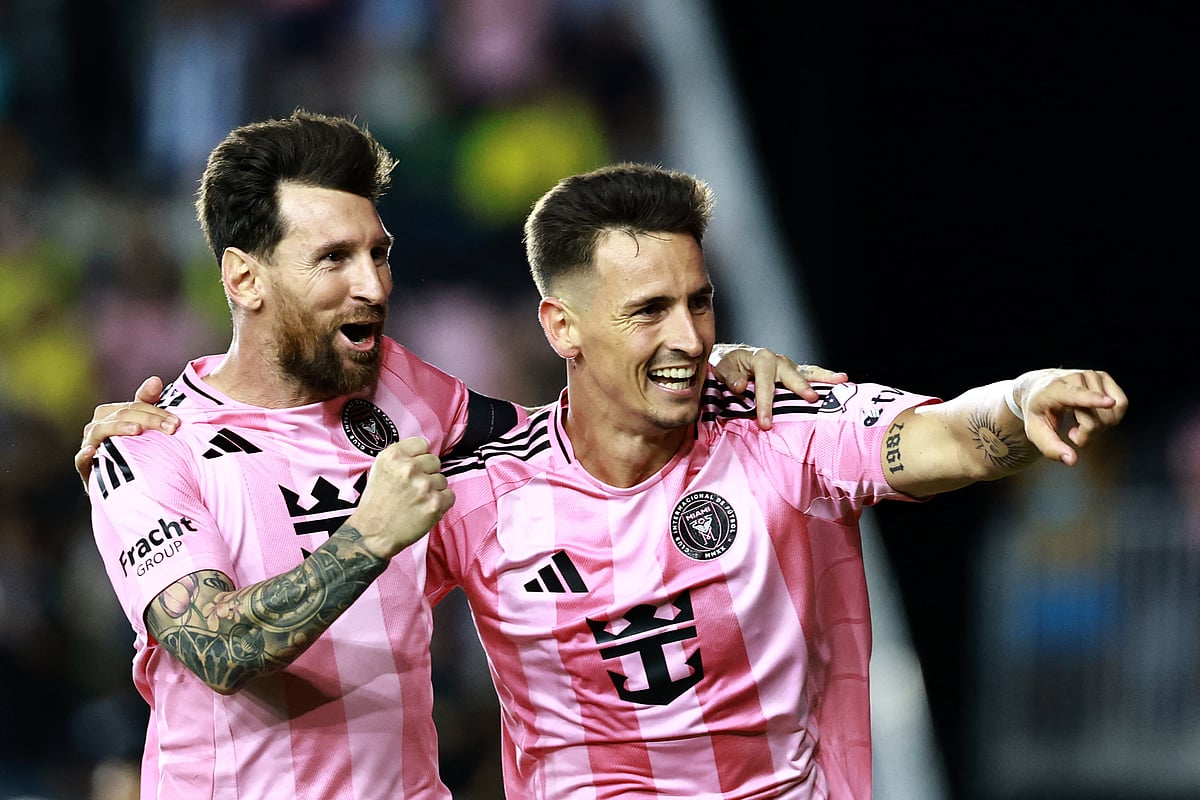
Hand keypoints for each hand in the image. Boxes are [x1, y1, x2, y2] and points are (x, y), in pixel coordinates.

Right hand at [75, 376, 177, 489]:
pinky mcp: (85, 468)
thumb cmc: (136, 451)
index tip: (177, 421)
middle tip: (171, 428)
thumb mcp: (145, 428)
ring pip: (99, 430)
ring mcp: (90, 446)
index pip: (134, 406)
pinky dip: (85, 455)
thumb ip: (148, 404)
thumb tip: (155, 379)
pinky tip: (93, 451)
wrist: (124, 486)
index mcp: (113, 415)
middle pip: (120, 415)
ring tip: (136, 430)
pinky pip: (80, 460)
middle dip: (147, 419)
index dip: (155, 411)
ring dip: (117, 428)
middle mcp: (99, 427)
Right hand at [347, 437, 454, 558]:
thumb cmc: (376, 504)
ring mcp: (424, 485)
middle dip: (427, 474)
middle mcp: (409, 467)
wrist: (372, 534)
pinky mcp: (435, 503)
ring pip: (442, 479)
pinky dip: (441, 504)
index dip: (419, 457)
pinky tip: (425, 509)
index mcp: (393, 456)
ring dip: (433, 490)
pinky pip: (450, 496)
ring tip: (416, 502)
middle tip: (412, 489)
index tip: (413, 469)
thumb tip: (424, 451)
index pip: (422, 444)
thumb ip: (402, 457)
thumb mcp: (380, 469)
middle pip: (434, 461)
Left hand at [710, 345, 847, 429]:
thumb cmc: (726, 365)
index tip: (765, 423)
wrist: (729, 358)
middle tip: (811, 399)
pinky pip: (810, 374)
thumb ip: (730, 377)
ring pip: (806, 372)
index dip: (765, 403)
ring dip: (823, 378)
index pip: (764, 382)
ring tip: (841, 381)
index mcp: (760, 358)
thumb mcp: (721, 368)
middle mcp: (777, 360)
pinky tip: (841, 380)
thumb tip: (740, 386)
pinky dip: (824, 377)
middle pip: (791, 374)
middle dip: (800, 387)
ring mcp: (787, 366)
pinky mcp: (793, 372)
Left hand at [1014, 368, 1127, 464]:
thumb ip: (1051, 448)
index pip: (1075, 396)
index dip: (1093, 400)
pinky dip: (1111, 416)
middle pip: (1096, 419)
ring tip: (1080, 421)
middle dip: (1088, 434)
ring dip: (1099, 426)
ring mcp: (1091, 375)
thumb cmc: (1038, 412)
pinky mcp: (1104, 376)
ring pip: (1111, 413)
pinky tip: (1093, 414)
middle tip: (1073, 433)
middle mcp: (1074, 378)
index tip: (1109, 402)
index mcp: (1053, 390)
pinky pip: (1122, 404)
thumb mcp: (1036, 432)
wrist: (1038, 388)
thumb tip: (1071, 460)